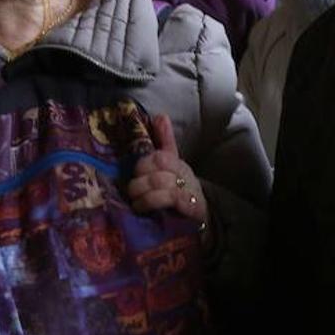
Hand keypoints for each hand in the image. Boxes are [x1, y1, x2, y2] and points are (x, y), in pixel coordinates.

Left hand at [128, 114, 208, 228]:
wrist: (203, 218)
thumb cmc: (183, 190)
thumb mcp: (173, 166)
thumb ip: (165, 141)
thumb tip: (160, 115)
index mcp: (178, 164)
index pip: (161, 156)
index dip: (144, 163)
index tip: (135, 174)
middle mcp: (185, 175)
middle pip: (161, 167)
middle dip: (141, 178)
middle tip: (131, 189)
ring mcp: (189, 192)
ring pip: (163, 183)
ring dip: (143, 192)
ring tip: (134, 201)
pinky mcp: (192, 209)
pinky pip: (172, 199)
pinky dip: (153, 201)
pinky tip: (142, 208)